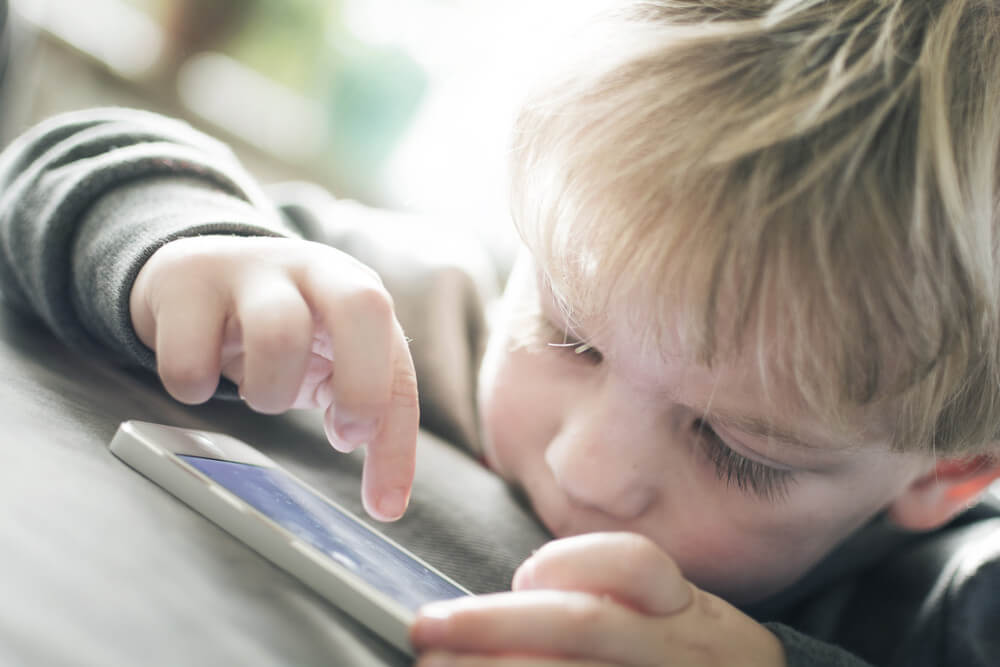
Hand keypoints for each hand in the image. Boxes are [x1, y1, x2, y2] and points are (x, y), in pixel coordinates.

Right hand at [129, 235, 417, 520]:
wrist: (195, 275)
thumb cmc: (282, 330)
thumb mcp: (330, 358)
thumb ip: (361, 406)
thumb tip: (384, 496)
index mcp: (357, 291)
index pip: (398, 366)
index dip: (397, 440)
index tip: (385, 505)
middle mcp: (313, 268)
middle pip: (363, 306)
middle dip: (363, 386)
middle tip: (344, 436)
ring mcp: (248, 267)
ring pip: (277, 334)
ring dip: (269, 392)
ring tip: (261, 393)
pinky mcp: (184, 279)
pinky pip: (191, 360)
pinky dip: (194, 388)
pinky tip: (201, 371)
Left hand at [411, 533, 786, 665]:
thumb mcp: (676, 627)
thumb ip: (615, 600)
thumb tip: (525, 590)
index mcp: (690, 616)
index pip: (636, 565)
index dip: (571, 561)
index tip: (525, 575)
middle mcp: (686, 654)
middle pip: (583, 624)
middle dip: (493, 623)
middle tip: (427, 626)